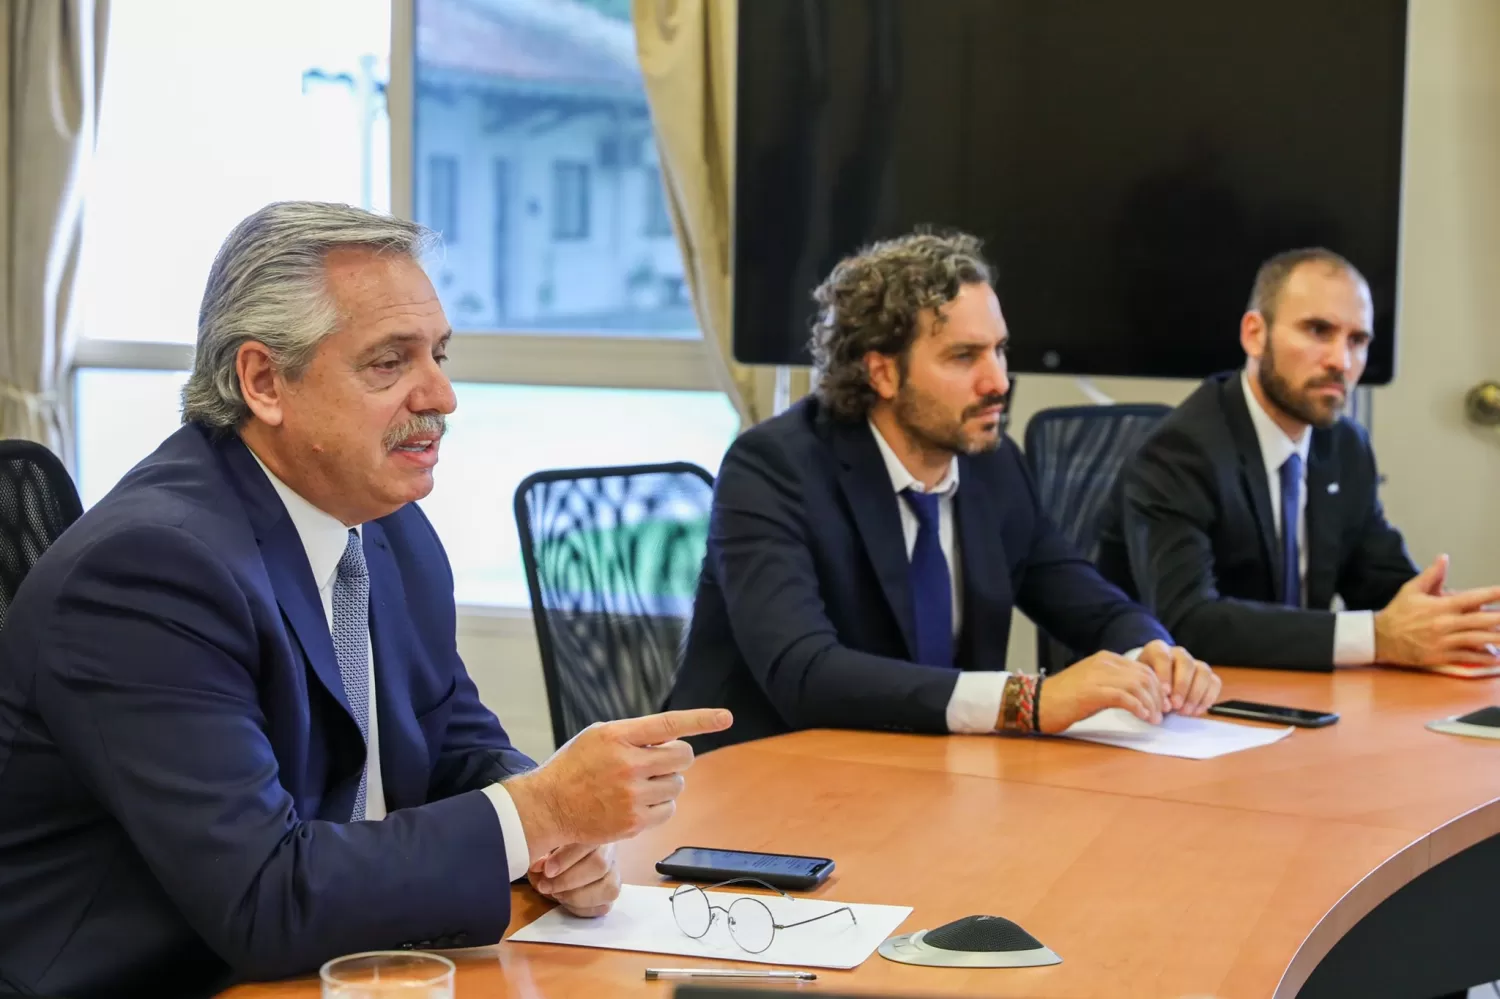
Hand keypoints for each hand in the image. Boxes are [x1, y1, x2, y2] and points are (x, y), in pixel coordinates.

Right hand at [504, 708, 732, 861]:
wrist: (549, 806)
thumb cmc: (575, 766)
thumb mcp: (599, 736)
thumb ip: (635, 733)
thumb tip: (673, 734)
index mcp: (618, 737)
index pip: (668, 724)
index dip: (701, 719)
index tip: (726, 718)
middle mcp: (628, 765)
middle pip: (683, 757)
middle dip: (677, 757)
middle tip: (660, 761)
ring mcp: (632, 796)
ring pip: (677, 784)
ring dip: (667, 782)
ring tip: (641, 783)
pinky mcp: (634, 822)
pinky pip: (669, 810)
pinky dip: (661, 805)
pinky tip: (639, 802)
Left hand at [529, 843, 620, 917]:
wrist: (556, 860)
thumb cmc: (549, 847)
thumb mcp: (542, 843)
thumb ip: (540, 848)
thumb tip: (539, 866)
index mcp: (593, 829)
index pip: (589, 841)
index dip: (567, 858)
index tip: (546, 869)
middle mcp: (609, 849)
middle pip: (600, 865)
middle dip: (568, 880)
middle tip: (545, 885)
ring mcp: (614, 873)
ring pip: (609, 888)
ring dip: (577, 896)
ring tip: (555, 893)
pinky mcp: (610, 893)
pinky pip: (604, 906)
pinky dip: (580, 908)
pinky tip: (565, 901)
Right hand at [1036, 651, 1166, 733]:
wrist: (1037, 702)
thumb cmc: (1064, 698)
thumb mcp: (1094, 685)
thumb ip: (1115, 684)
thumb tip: (1139, 698)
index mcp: (1106, 659)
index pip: (1143, 668)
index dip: (1158, 687)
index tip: (1162, 705)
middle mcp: (1104, 663)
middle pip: (1144, 675)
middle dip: (1158, 696)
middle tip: (1162, 714)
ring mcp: (1097, 676)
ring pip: (1137, 685)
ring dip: (1150, 704)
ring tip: (1154, 719)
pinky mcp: (1092, 692)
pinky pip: (1124, 697)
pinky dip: (1138, 708)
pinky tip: (1143, 717)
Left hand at [1135, 640, 1220, 715]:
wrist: (1154, 685)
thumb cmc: (1145, 683)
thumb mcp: (1140, 683)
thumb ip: (1148, 690)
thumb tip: (1161, 705)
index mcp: (1157, 650)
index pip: (1162, 656)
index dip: (1164, 674)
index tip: (1164, 692)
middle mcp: (1178, 653)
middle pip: (1186, 663)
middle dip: (1182, 686)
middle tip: (1176, 705)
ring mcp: (1194, 663)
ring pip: (1203, 672)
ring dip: (1196, 694)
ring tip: (1185, 711)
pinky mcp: (1207, 675)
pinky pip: (1214, 682)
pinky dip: (1207, 698)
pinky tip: (1196, 711)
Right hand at [1374, 556, 1499, 667]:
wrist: (1380, 638)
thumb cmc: (1398, 612)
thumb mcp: (1411, 589)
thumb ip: (1431, 575)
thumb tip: (1444, 558)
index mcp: (1440, 606)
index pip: (1472, 598)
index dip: (1492, 594)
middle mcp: (1445, 623)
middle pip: (1481, 620)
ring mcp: (1444, 641)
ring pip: (1477, 639)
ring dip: (1497, 638)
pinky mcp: (1441, 656)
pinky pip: (1467, 657)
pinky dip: (1483, 657)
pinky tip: (1496, 657)